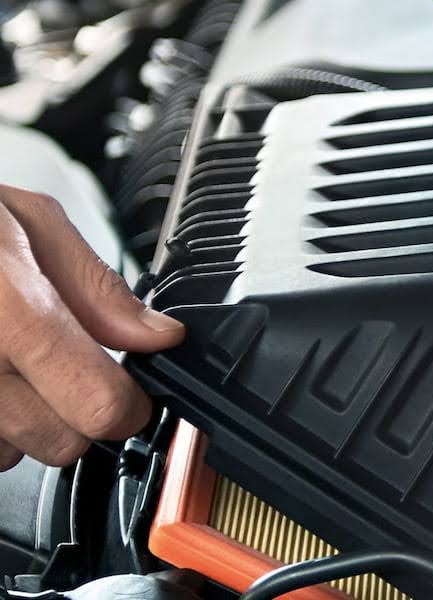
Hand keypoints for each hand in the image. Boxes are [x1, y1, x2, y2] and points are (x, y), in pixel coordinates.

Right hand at [0, 185, 183, 470]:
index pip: (98, 404)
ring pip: (12, 454)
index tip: (128, 387)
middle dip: (75, 409)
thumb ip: (94, 285)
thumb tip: (156, 336)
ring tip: (1, 356)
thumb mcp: (22, 218)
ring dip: (20, 418)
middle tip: (57, 361)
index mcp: (6, 309)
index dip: (126, 402)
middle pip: (63, 442)